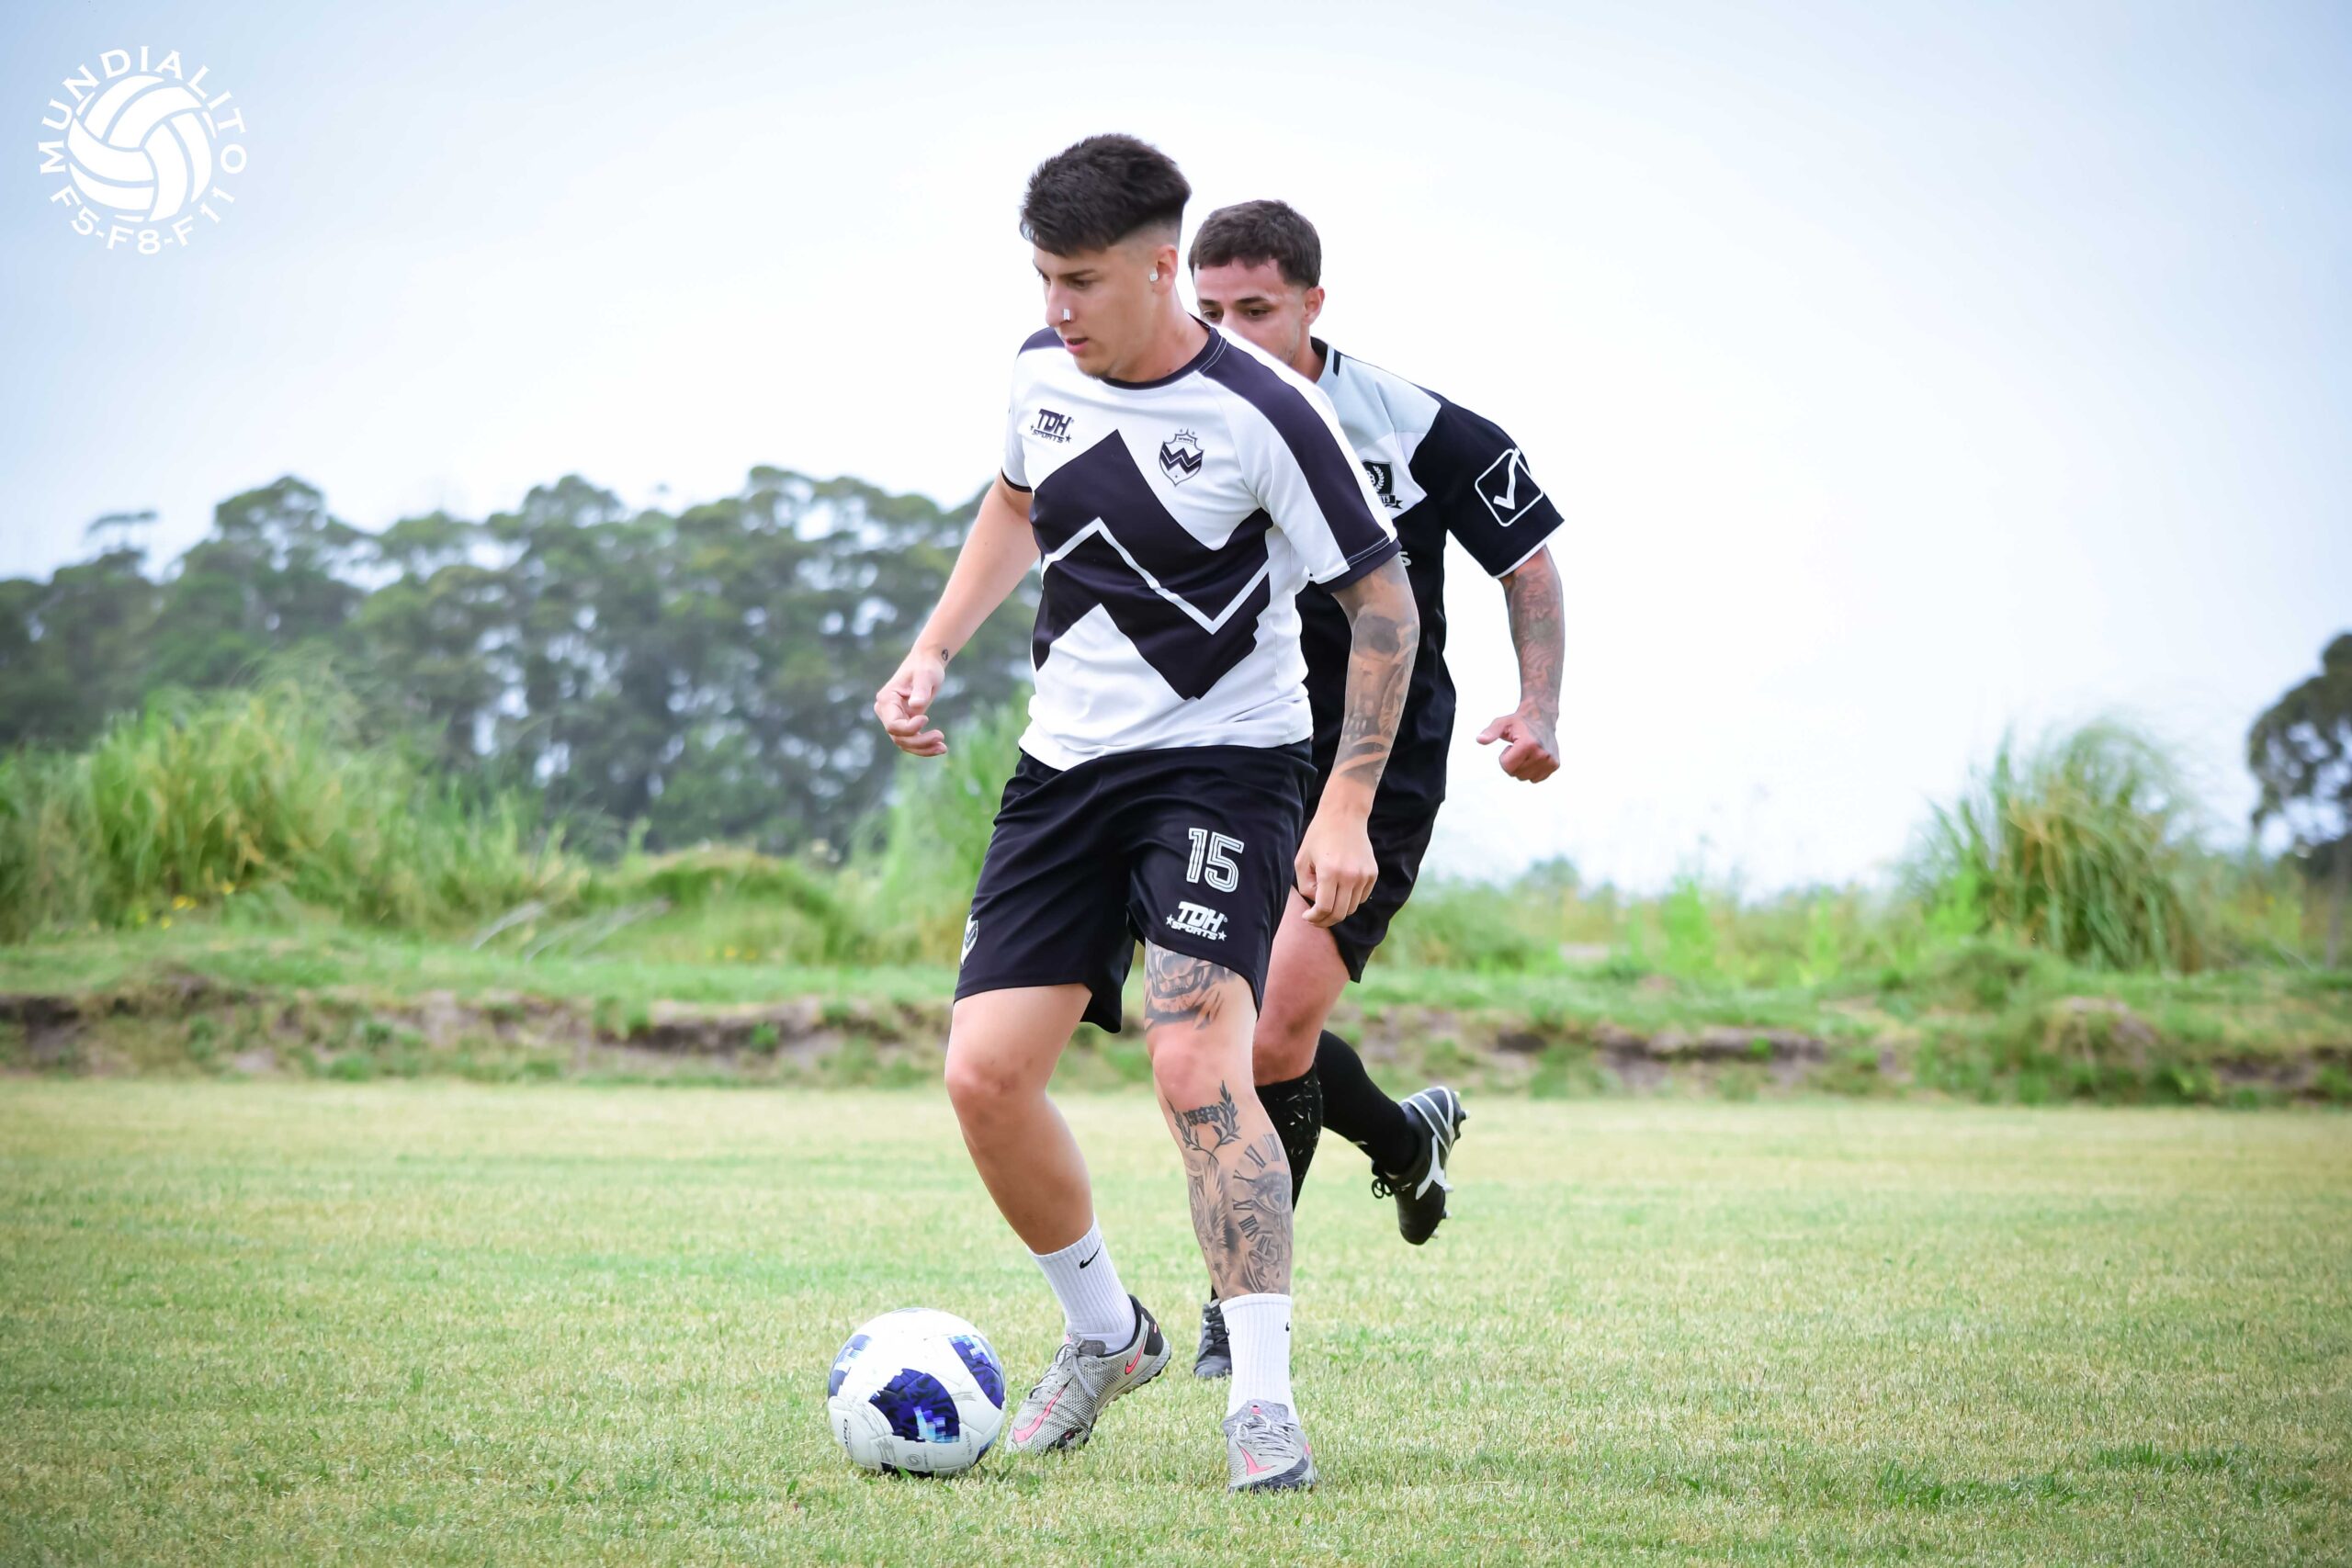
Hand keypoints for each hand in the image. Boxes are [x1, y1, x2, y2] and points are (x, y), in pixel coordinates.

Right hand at [874, 651, 947, 756]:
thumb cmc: (926, 666)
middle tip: (941, 737)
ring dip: (923, 748)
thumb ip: (921, 690)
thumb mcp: (926, 675)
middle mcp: (886, 711)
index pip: (893, 725)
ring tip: (943, 748)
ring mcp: (894, 718)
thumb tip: (916, 705)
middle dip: (919, 742)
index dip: (909, 728)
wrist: (927, 662)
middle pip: (898, 737)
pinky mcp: (905, 722)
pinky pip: (912, 740)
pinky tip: (941, 747)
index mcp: (886, 699)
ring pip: (905, 743)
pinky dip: (925, 746)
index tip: (926, 718)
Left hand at [1293, 806, 1377, 927]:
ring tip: (1327, 897)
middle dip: (1325, 921)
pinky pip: (1361, 898)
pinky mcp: (1372, 873)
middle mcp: (1350, 876)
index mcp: (1329, 872)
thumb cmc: (1318, 837)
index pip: (1324, 908)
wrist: (1344, 815)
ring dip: (1338, 909)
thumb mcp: (1302, 860)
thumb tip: (1318, 905)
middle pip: (1340, 914)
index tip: (1307, 917)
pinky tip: (1340, 889)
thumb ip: (1306, 887)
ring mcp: (1364, 875)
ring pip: (1352, 908)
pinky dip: (1350, 900)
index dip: (1314, 918)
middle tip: (1316, 918)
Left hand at [1477, 706, 1559, 781]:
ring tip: (1526, 751)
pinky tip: (1533, 757)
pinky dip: (1531, 771)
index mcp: (1529, 744)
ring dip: (1521, 767)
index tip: (1510, 746)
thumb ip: (1491, 732)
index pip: (1507, 766)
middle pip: (1515, 774)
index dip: (1504, 757)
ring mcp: (1550, 760)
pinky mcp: (1555, 765)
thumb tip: (1479, 739)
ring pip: (1524, 778)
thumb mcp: (1502, 723)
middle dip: (1512, 762)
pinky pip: (1535, 779)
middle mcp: (1542, 754)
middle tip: (1519, 748)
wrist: (1542, 717)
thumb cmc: (1519, 721)